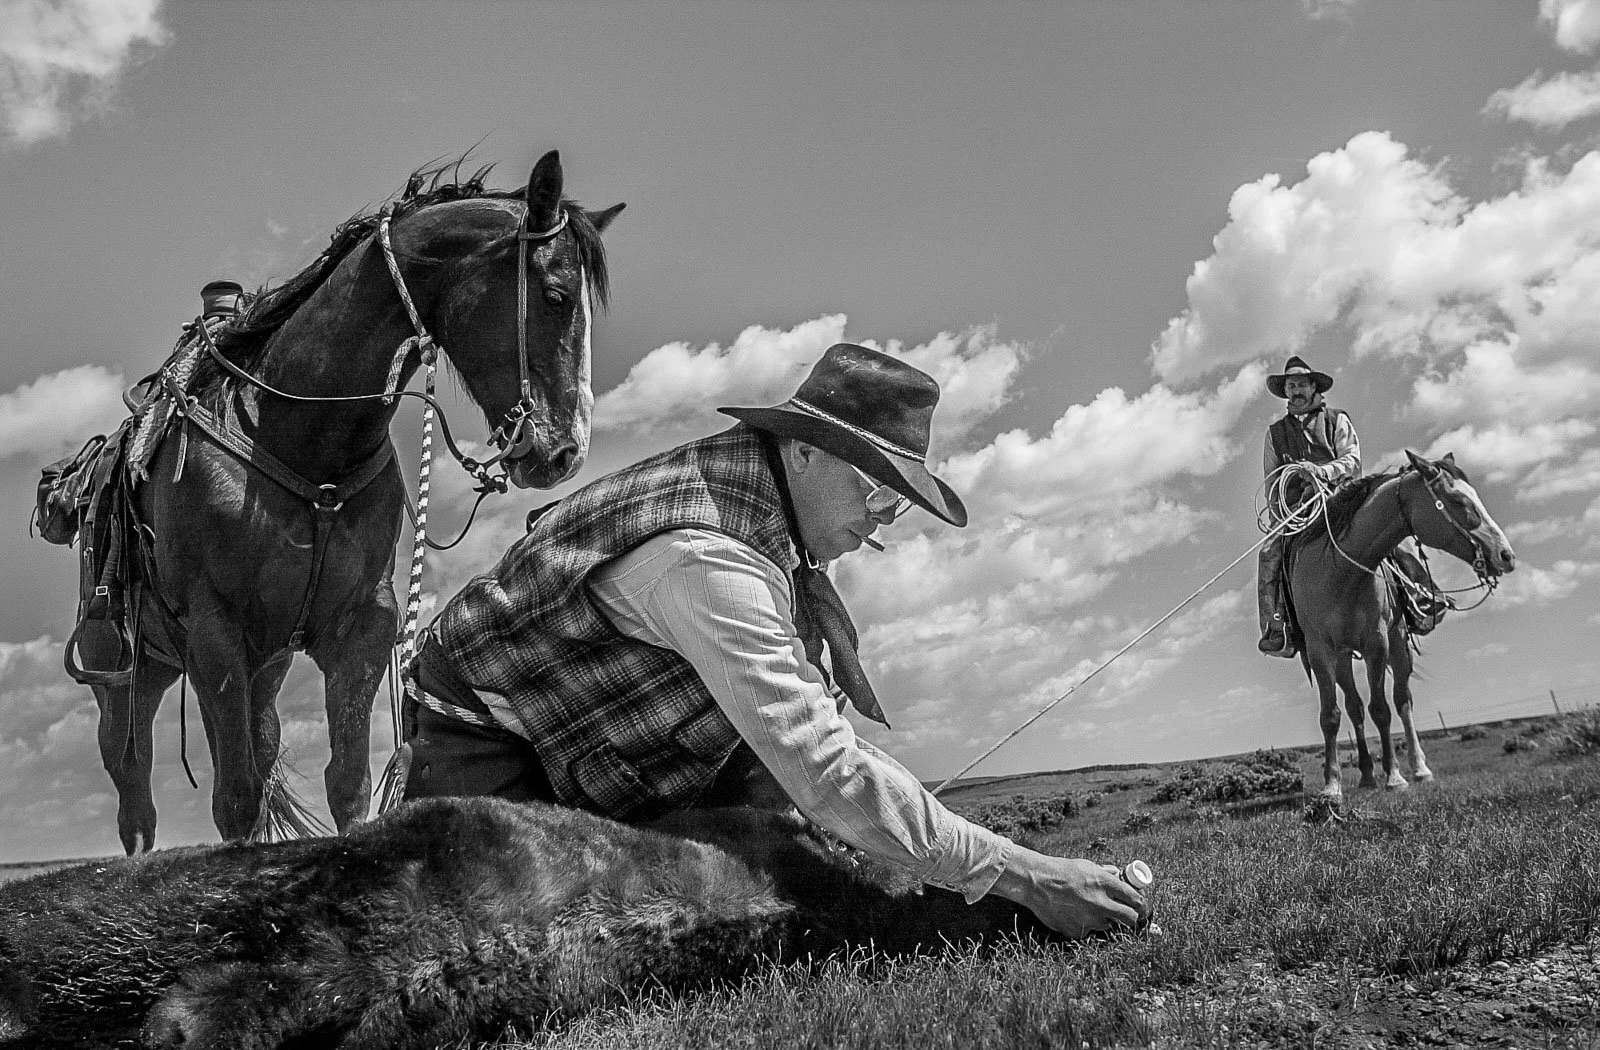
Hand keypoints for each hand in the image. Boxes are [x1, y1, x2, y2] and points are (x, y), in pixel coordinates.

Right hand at [989, 848, 1146, 938]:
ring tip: (1088, 907)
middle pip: (1131, 919)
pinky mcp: (1079, 931)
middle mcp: (1101, 903)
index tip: (1141, 907)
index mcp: (1105, 883)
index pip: (1136, 900)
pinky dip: (1086, 924)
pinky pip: (1090, 930)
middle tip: (1126, 914)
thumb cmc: (1061, 871)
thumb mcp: (1087, 866)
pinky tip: (1074, 912)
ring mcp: (1090, 920)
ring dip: (1105, 919)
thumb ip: (1106, 873)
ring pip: (1108, 925)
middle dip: (1131, 917)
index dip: (1142, 905)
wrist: (1036, 883)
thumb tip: (1118, 875)